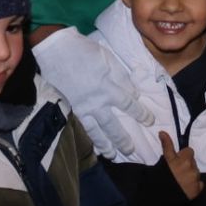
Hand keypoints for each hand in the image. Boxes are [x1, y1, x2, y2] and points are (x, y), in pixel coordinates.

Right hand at [32, 28, 153, 159]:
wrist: (56, 50)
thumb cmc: (84, 51)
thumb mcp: (108, 59)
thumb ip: (121, 77)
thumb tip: (133, 94)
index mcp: (108, 87)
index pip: (129, 105)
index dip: (140, 114)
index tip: (149, 120)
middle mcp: (96, 102)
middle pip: (112, 126)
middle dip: (123, 139)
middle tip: (131, 149)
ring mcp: (81, 107)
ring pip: (95, 132)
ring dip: (104, 145)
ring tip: (112, 155)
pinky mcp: (70, 108)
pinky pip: (81, 127)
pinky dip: (88, 138)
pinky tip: (93, 145)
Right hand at [159, 131, 202, 200]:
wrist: (162, 194)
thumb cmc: (163, 174)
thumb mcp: (165, 158)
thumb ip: (167, 145)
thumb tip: (162, 132)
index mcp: (186, 159)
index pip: (189, 151)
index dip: (183, 156)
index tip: (177, 161)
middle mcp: (193, 169)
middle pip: (192, 162)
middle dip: (186, 165)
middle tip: (177, 172)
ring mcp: (196, 180)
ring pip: (195, 173)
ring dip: (190, 175)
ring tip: (180, 180)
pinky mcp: (197, 190)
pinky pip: (199, 184)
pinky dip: (194, 185)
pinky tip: (186, 186)